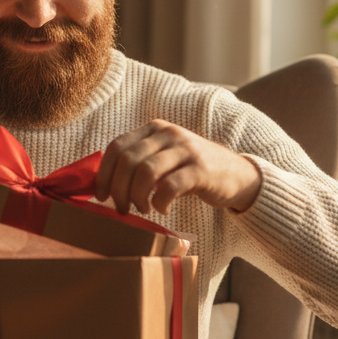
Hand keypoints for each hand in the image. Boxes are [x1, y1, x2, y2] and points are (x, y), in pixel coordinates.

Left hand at [94, 120, 261, 214]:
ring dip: (136, 196)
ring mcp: (186, 149)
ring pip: (146, 172)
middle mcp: (168, 134)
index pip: (116, 147)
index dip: (104, 174)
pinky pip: (170, 186)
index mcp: (153, 129)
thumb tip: (103, 185)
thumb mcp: (163, 159)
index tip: (101, 196)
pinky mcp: (201, 168)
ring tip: (141, 210)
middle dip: (118, 189)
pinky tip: (162, 209)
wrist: (236, 174)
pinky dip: (160, 201)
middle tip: (121, 209)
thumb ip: (138, 164)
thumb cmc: (191, 171)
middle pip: (128, 160)